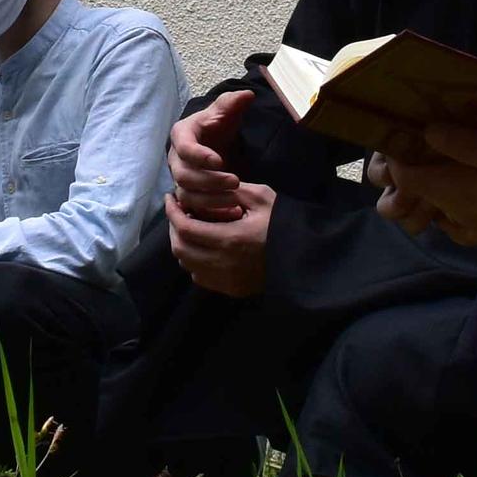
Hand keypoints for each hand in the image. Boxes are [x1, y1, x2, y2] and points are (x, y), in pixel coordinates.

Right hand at [166, 90, 252, 218]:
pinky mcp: (188, 196)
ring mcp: (180, 179)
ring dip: (211, 201)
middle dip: (209, 182)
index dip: (200, 156)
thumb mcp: (226, 110)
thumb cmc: (219, 124)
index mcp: (181, 135)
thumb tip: (247, 95)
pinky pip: (194, 211)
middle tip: (235, 182)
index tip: (220, 161)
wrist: (217, 142)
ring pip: (187, 196)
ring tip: (236, 201)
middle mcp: (175, 159)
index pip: (184, 148)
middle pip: (184, 176)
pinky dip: (213, 214)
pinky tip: (233, 213)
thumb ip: (233, 103)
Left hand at [167, 181, 274, 298]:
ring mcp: (227, 280)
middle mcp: (223, 263)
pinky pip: (201, 278)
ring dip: (182, 245)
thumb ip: (232, 190)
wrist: (306, 257)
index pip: (185, 228)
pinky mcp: (232, 289)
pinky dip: (195, 262)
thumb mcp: (262, 197)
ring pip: (187, 265)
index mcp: (230, 238)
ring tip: (189, 228)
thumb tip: (206, 188)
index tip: (170, 198)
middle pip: (180, 249)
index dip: (172, 212)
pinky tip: (204, 248)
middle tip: (178, 212)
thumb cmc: (284, 223)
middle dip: (173, 228)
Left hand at [374, 120, 476, 258]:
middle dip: (416, 171)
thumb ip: (466, 144)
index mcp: (458, 195)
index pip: (406, 180)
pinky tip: (473, 188)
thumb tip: (427, 131)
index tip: (406, 133)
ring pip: (441, 210)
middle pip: (421, 197)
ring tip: (449, 159)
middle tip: (428, 140)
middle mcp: (459, 219)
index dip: (400, 157)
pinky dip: (457, 204)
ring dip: (437, 188)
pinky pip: (462, 222)